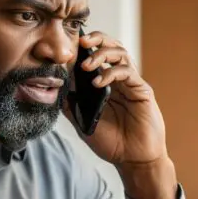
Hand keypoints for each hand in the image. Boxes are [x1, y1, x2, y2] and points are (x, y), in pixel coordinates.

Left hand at [65, 31, 166, 167]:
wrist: (132, 160)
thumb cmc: (111, 142)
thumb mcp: (82, 121)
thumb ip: (71, 103)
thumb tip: (56, 85)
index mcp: (104, 84)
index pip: (95, 56)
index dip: (83, 48)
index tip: (67, 47)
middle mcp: (118, 80)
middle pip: (110, 47)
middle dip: (96, 39)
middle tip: (81, 41)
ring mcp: (130, 83)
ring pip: (120, 53)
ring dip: (102, 54)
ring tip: (86, 65)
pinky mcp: (141, 90)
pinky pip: (127, 72)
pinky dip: (111, 72)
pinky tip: (97, 83)